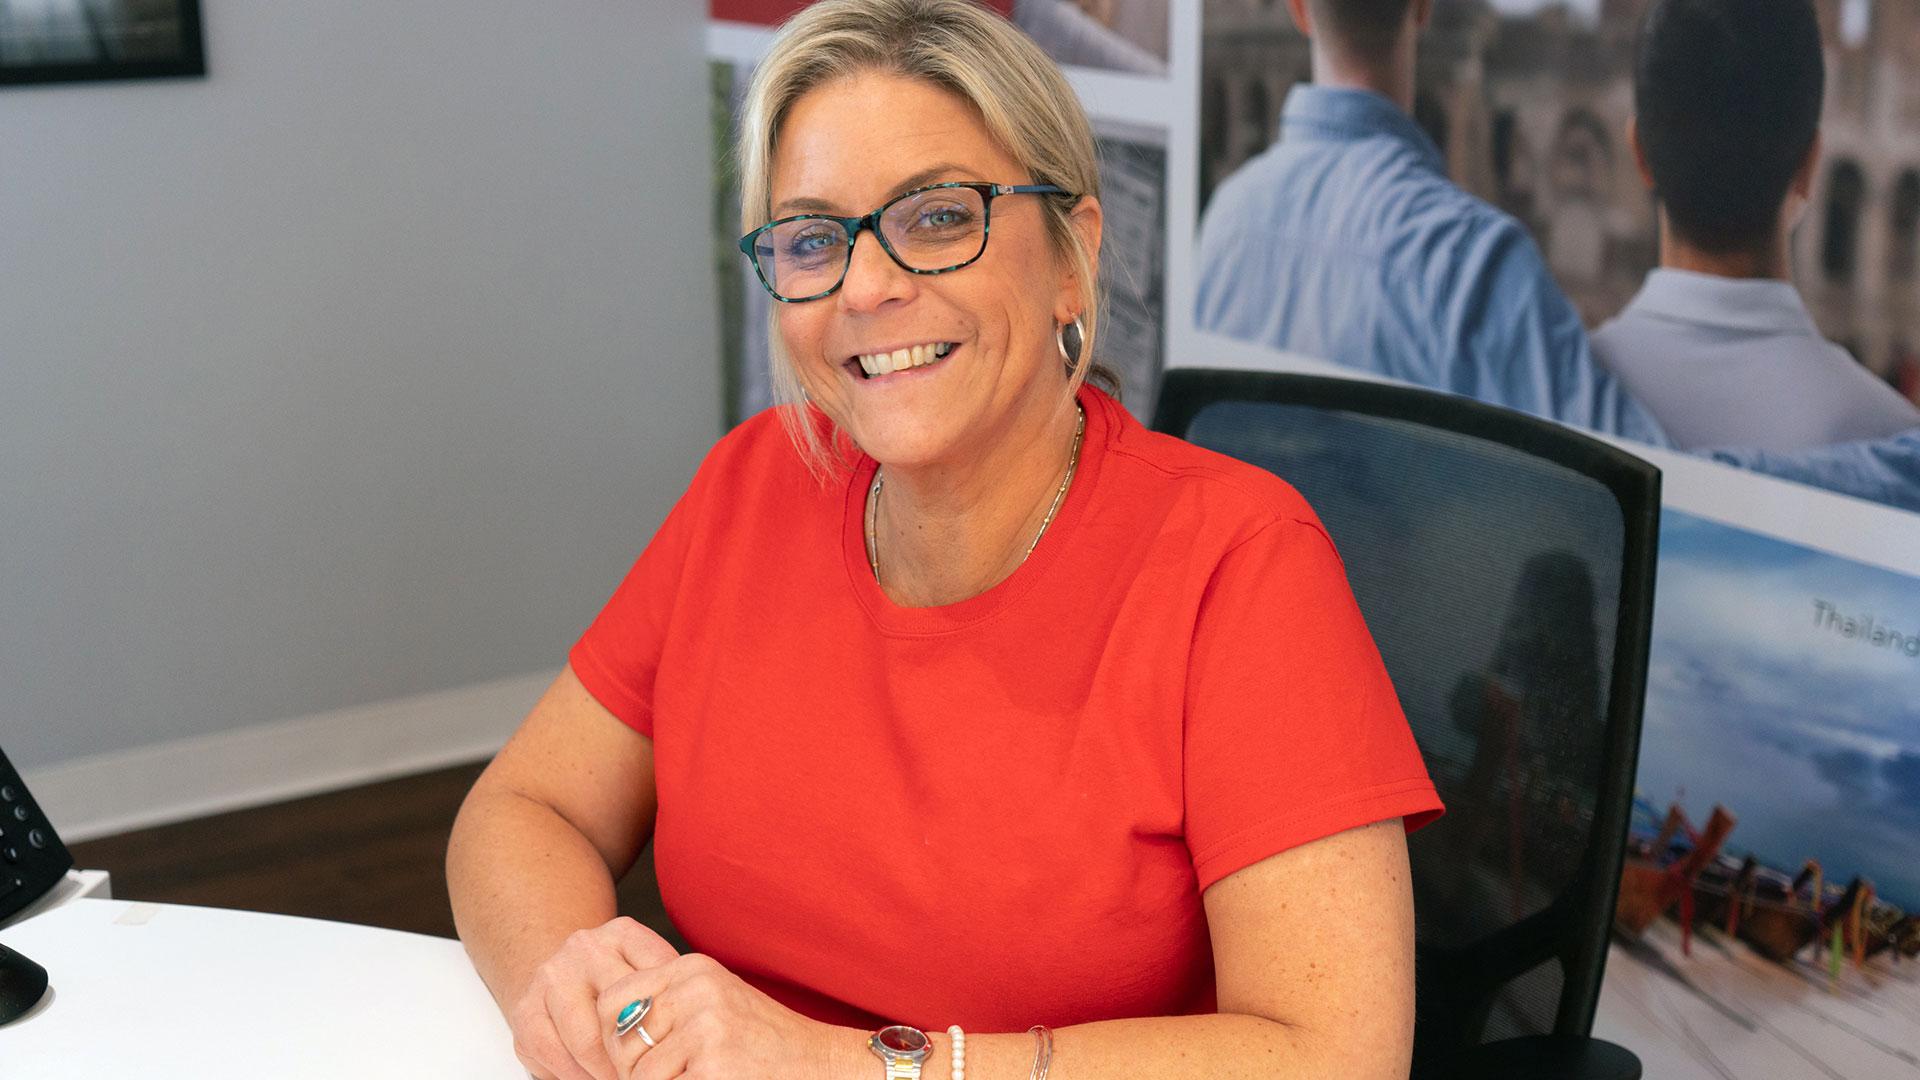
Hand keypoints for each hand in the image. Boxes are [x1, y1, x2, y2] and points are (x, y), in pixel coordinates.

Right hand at [510, 917, 681, 1079]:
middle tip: (653, 1073)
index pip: (656, 985)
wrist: (563, 972)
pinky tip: (595, 1079)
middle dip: (640, 1056)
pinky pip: (556, 1057)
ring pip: (588, 1043)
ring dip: (609, 1072)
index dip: (671, 1027)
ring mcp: (551, 978)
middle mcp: (583, 950)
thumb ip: (671, 988)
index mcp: (622, 934)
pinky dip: (579, 1077)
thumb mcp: (650, 972)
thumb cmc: (619, 980)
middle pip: (620, 1015)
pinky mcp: (526, 1011)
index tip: (679, 1052)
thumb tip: (700, 1027)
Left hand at [596, 953, 845, 1079]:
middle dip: (630, 1072)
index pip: (611, 999)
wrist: (818, 1062)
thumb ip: (664, 1004)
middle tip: (666, 1076)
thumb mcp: (712, 1003)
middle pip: (619, 1041)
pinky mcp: (714, 1063)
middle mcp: (695, 988)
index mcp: (690, 968)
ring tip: (692, 1079)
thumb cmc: (760, 1041)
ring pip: (638, 1074)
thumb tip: (604, 1032)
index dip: (611, 1037)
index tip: (631, 1059)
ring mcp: (706, 1025)